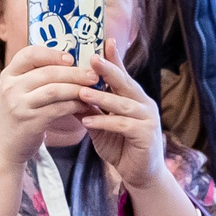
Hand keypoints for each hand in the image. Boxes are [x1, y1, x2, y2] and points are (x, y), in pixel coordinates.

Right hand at [0, 45, 97, 166]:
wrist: (3, 147)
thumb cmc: (17, 115)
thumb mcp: (18, 92)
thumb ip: (35, 76)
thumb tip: (72, 62)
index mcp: (9, 75)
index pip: (29, 54)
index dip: (52, 54)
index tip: (71, 58)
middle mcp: (11, 88)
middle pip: (48, 72)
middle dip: (74, 72)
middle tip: (94, 74)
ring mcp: (19, 105)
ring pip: (55, 90)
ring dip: (77, 88)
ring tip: (93, 89)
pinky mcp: (30, 122)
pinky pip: (58, 109)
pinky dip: (75, 105)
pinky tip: (85, 105)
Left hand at [77, 39, 169, 188]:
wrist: (140, 174)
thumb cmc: (120, 146)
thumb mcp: (100, 125)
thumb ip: (89, 110)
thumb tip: (68, 94)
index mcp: (133, 98)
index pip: (122, 75)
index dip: (114, 59)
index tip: (104, 42)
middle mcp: (143, 103)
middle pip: (124, 83)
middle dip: (108, 70)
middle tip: (91, 58)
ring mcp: (147, 118)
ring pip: (122, 103)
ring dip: (101, 97)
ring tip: (81, 92)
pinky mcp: (146, 134)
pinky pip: (122, 125)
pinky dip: (104, 121)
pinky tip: (87, 121)